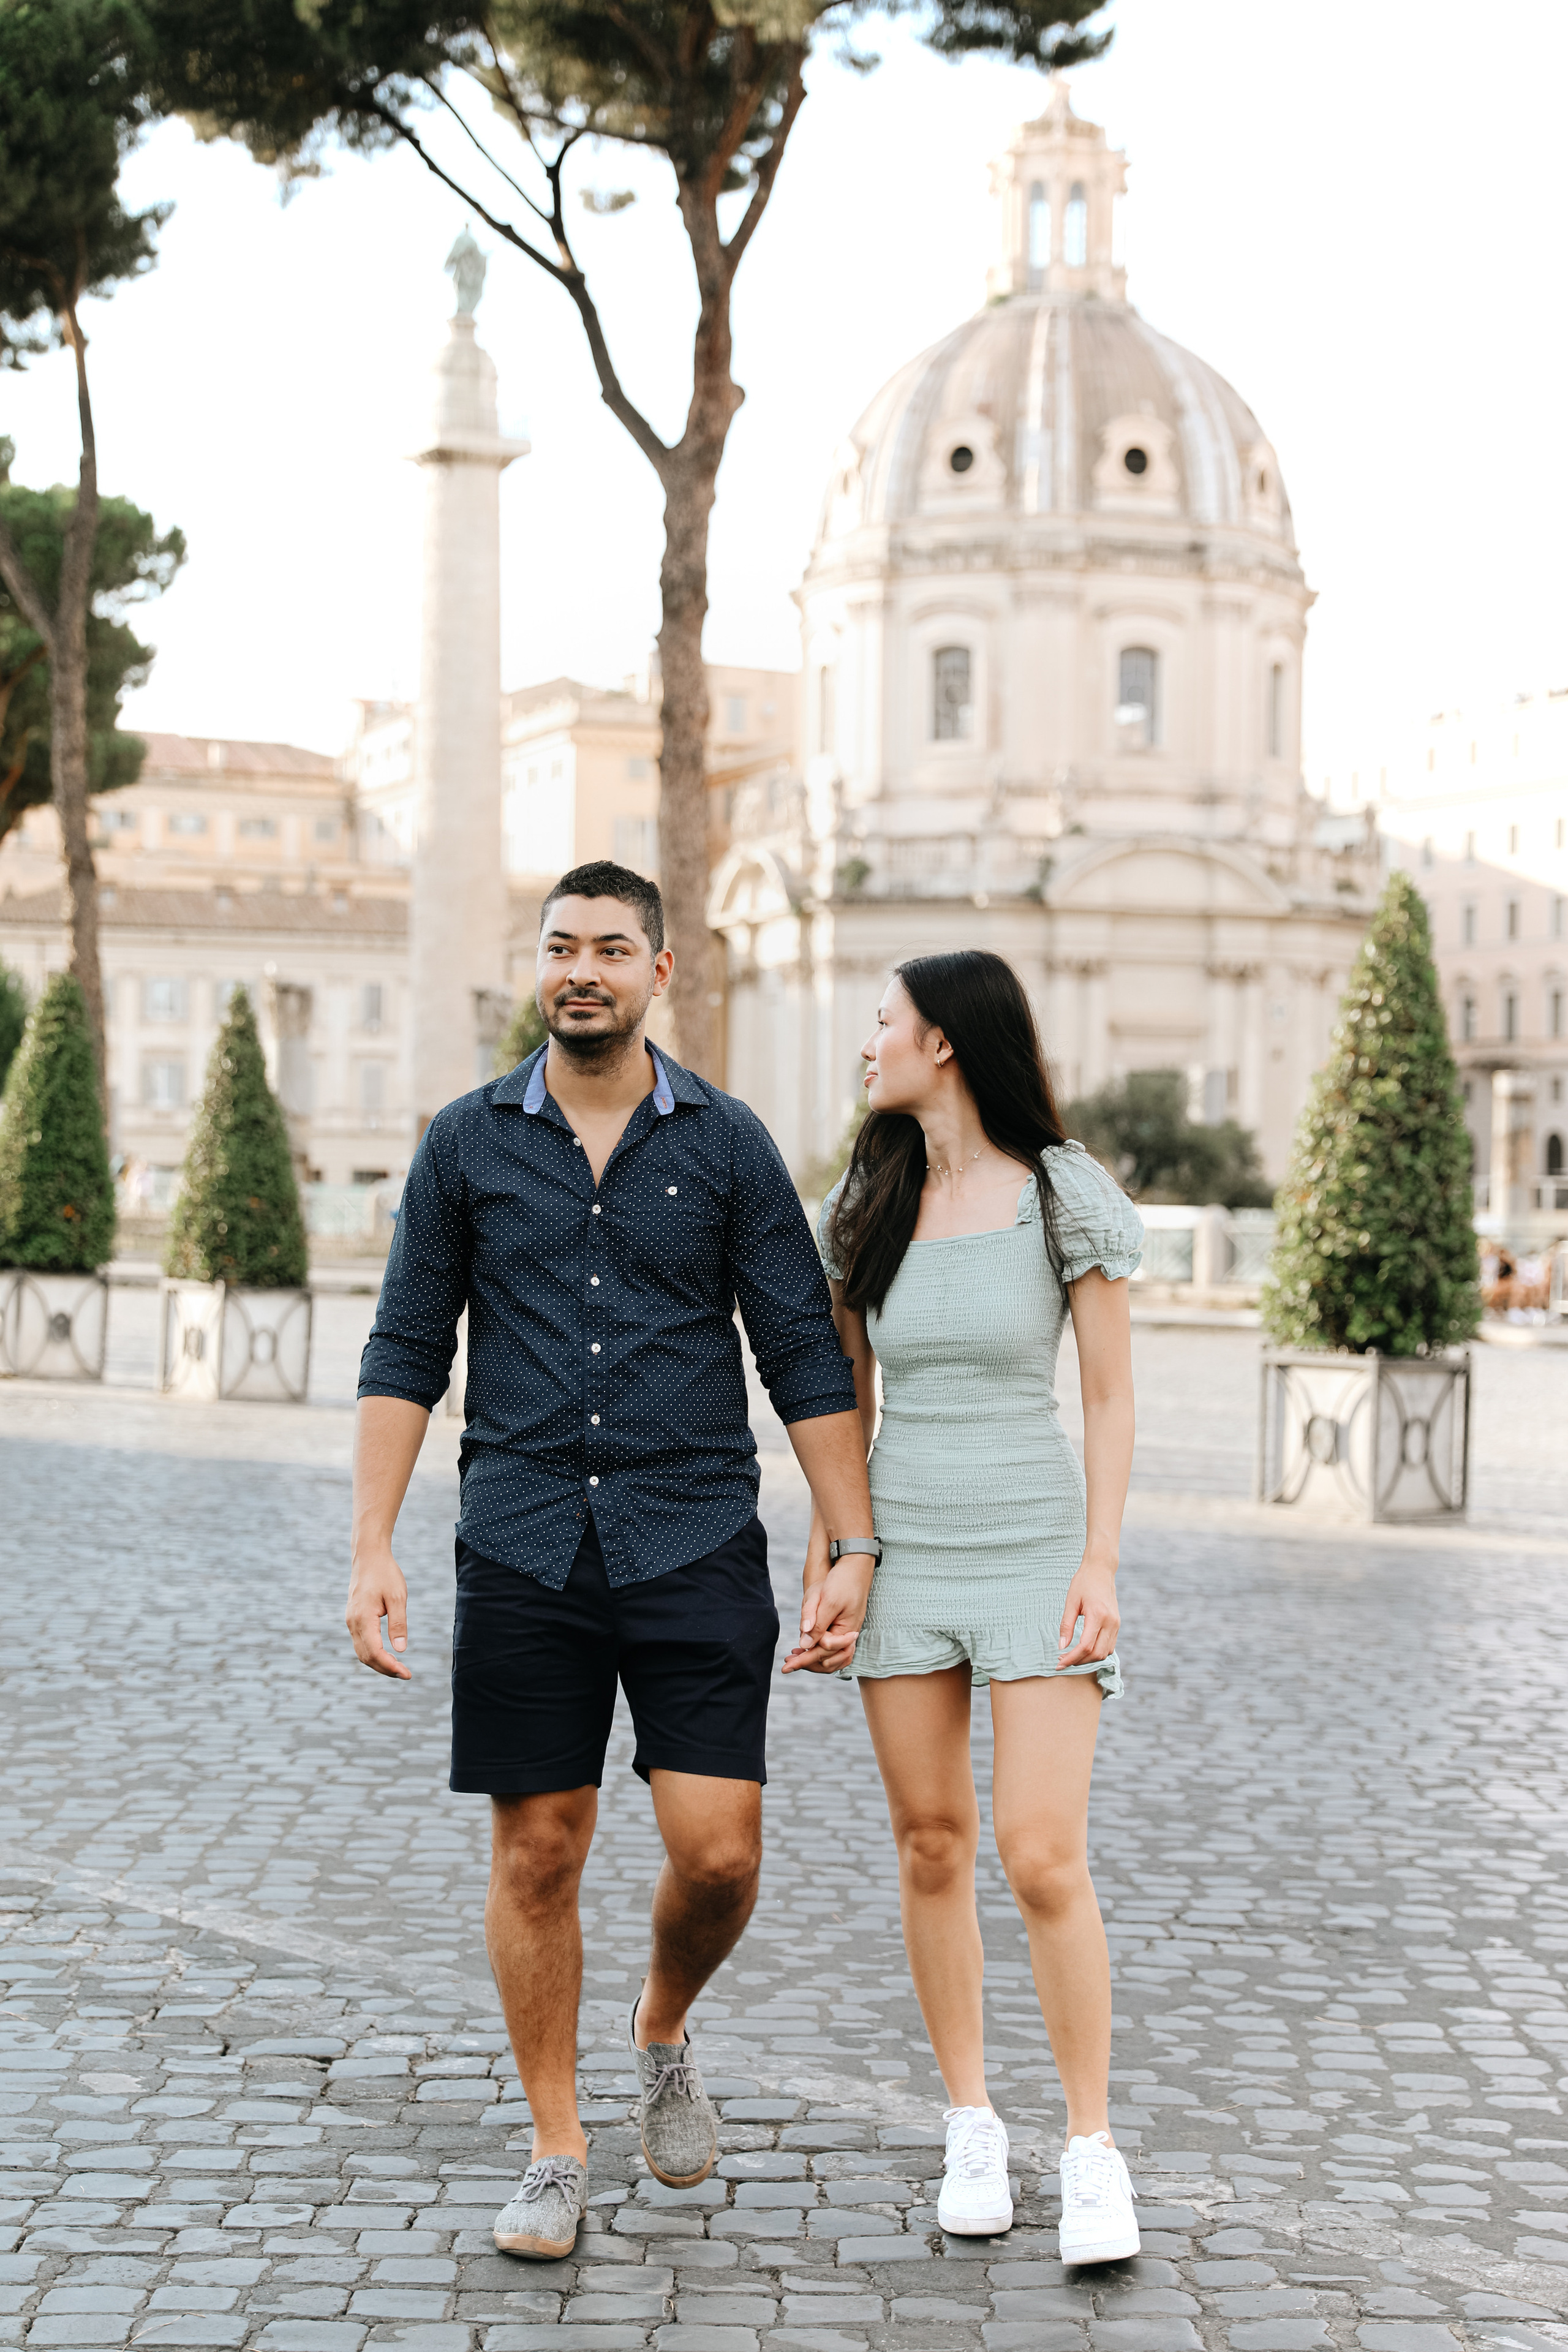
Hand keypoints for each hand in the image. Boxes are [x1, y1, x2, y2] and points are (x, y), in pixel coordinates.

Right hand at [345, 1544, 411, 1679]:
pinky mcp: (353, 1618)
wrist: (369, 1556)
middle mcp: (352, 1623)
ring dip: (378, 1663)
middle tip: (405, 1674)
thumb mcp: (398, 1597)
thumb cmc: (385, 1574)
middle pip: (366, 1657)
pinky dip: (373, 1653)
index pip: (375, 1653)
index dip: (390, 1667)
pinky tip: (387, 1654)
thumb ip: (398, 1624)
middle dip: (385, 1669)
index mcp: (362, 1619)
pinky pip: (361, 1643)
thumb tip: (401, 1650)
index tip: (407, 1674)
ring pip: (361, 1652)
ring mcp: (351, 1621)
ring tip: (398, 1668)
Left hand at [783, 1552, 873, 1675]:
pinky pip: (831, 1647)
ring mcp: (846, 1633)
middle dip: (807, 1663)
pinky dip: (817, 1651)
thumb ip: (818, 1624)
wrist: (854, 1567)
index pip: (823, 1652)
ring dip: (812, 1660)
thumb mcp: (827, 1601)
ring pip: (830, 1657)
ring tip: (793, 1657)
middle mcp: (848, 1636)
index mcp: (847, 1631)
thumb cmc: (841, 1581)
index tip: (786, 1665)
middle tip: (787, 1664)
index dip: (804, 1660)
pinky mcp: (842, 1628)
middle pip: (827, 1660)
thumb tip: (804, 1644)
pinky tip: (803, 1647)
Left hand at [1057, 1552, 1118, 1669]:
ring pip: (1105, 1653)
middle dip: (1079, 1661)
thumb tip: (1061, 1646)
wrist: (1101, 1570)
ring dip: (1089, 1659)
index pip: (1085, 1646)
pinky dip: (1097, 1652)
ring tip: (1072, 1657)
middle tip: (1063, 1660)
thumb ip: (1066, 1625)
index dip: (1072, 1658)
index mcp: (1098, 1615)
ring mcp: (1116, 1624)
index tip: (1059, 1663)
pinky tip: (1084, 1650)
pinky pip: (1109, 1646)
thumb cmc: (1083, 1582)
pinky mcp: (1117, 1624)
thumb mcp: (1071, 1602)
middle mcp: (1111, 1622)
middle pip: (1096, 1654)